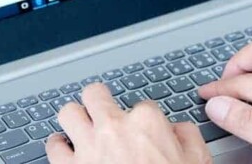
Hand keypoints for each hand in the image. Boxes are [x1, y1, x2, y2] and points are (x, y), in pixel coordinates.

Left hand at [46, 83, 210, 163]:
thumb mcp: (198, 162)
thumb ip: (188, 138)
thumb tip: (179, 130)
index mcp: (146, 123)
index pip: (142, 105)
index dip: (143, 119)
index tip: (142, 130)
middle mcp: (113, 128)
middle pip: (95, 94)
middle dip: (98, 102)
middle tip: (101, 111)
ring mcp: (87, 146)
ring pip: (68, 113)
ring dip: (74, 119)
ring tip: (79, 126)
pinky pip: (53, 147)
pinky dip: (58, 147)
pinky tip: (64, 150)